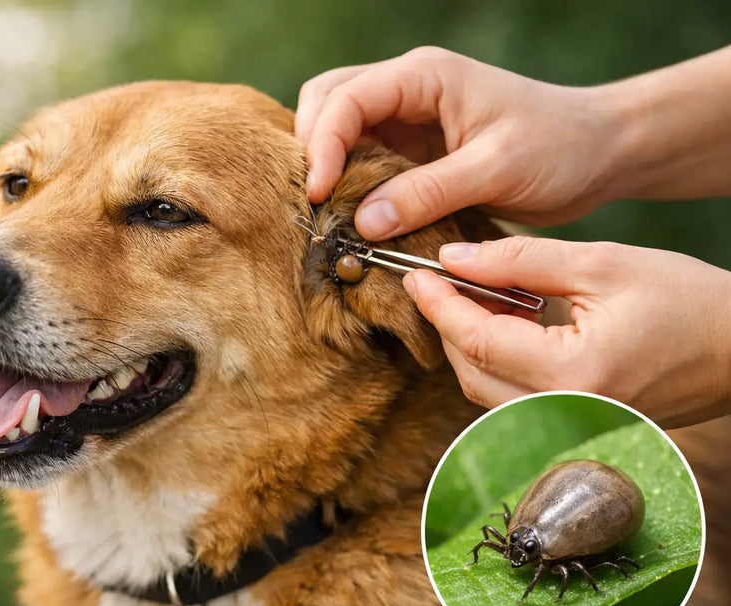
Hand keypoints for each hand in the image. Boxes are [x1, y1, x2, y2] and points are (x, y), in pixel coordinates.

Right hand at [296, 47, 620, 239]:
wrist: (600, 154)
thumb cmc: (559, 148)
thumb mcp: (494, 170)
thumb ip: (426, 193)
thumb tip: (361, 223)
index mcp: (423, 77)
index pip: (345, 99)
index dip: (321, 145)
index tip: (319, 194)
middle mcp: (407, 91)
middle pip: (326, 103)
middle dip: (311, 150)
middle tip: (316, 202)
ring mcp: (406, 120)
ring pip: (338, 132)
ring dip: (327, 169)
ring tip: (330, 212)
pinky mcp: (412, 152)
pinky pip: (362, 162)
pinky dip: (349, 187)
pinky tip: (353, 218)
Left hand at [401, 236, 730, 428]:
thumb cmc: (688, 300)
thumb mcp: (602, 264)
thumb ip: (521, 261)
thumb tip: (454, 258)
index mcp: (571, 373)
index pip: (477, 341)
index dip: (438, 305)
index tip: (414, 275)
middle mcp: (563, 412)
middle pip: (471, 372)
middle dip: (446, 325)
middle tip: (439, 280)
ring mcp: (569, 427)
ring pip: (485, 392)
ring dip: (468, 345)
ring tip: (473, 295)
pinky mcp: (574, 426)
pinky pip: (512, 399)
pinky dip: (496, 362)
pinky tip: (503, 324)